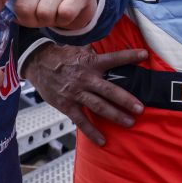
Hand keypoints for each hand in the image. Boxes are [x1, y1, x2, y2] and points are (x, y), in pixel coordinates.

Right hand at [23, 42, 146, 145]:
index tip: (144, 55)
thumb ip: (95, 51)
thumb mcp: (78, 48)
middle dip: (126, 100)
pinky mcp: (67, 106)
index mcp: (90, 62)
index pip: (113, 58)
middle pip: (109, 90)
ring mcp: (76, 93)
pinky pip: (81, 121)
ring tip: (130, 122)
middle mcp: (85, 78)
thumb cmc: (61, 55)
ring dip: (115, 115)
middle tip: (140, 108)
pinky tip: (102, 141)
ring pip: (98, 107)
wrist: (37, 64)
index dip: (129, 56)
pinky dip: (92, 132)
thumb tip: (108, 41)